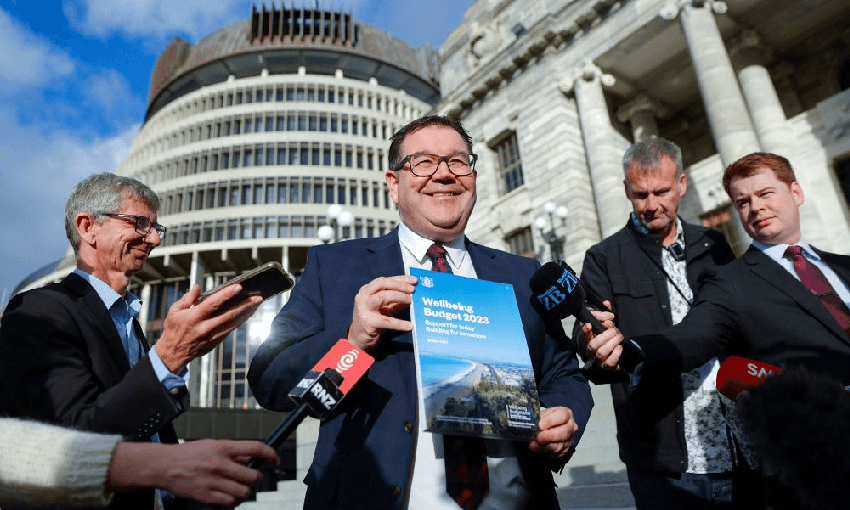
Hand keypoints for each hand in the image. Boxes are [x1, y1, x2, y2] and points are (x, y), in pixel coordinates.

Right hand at [109, 439, 278, 505]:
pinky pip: (230, 502)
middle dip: (256, 478)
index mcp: (223, 447)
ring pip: (243, 492)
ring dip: (245, 491)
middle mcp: (220, 464)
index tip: (274, 459)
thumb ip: (233, 451)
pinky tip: (228, 495)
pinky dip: (232, 501)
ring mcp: (213, 481)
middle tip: (252, 478)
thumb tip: (252, 456)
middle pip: (252, 476)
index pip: (255, 448)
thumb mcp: (212, 444)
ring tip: (239, 488)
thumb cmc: (188, 454)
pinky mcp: (206, 496)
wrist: (164, 465)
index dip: (270, 454)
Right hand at [156, 284, 262, 372]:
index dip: (227, 294)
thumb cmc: (173, 329)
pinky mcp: (216, 341)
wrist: (173, 354)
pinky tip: (248, 313)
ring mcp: (212, 335)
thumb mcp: (174, 311)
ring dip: (247, 312)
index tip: (239, 286)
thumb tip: (198, 286)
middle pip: (229, 314)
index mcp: (194, 317)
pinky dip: (240, 321)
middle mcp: (205, 327)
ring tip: (257, 303)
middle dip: (245, 305)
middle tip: (258, 296)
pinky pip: (231, 329)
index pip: (213, 303)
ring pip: (234, 323)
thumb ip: (188, 298)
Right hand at [347, 275, 416, 350]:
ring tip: (411, 301)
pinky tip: (410, 326)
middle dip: (399, 285)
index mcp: (366, 290)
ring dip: (399, 297)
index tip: (414, 280)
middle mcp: (363, 297)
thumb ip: (397, 300)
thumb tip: (413, 294)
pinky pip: (387, 321)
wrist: (359, 339)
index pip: (384, 280)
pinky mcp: (368, 323)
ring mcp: (364, 309)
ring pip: (382, 296)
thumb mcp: (385, 308)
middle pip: (381, 284)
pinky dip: (400, 323)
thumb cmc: (374, 321)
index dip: (400, 279)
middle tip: (412, 290)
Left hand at [528, 407, 577, 457]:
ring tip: (533, 445)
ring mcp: (570, 440)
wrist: (547, 427)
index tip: (540, 425)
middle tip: (537, 437)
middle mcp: (571, 427)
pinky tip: (538, 448)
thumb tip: (535, 427)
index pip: (562, 416)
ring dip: (544, 446)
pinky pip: (556, 454)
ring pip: (559, 445)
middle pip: (564, 432)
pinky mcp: (565, 451)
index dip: (550, 421)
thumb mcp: (542, 414)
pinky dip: (545, 452)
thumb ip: (540, 419)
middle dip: (548, 436)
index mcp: (567, 414)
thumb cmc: (546, 419)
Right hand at [582, 308, 624, 369]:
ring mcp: (599, 359)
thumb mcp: (607, 322)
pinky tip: (620, 346)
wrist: (619, 353)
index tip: (589, 324)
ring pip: (601, 353)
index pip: (584, 334)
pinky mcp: (608, 366)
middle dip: (604, 336)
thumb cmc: (609, 336)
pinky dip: (616, 354)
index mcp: (589, 338)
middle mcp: (592, 350)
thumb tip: (606, 303)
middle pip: (592, 345)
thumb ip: (606, 312)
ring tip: (619, 336)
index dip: (585, 330)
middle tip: (614, 330)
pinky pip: (609, 363)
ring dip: (612, 343)